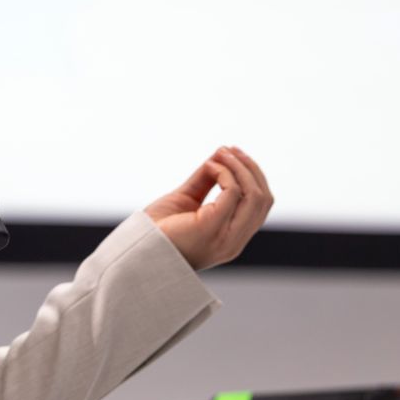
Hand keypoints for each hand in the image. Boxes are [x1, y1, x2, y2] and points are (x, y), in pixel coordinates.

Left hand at [144, 146, 272, 270]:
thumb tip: (220, 155)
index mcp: (231, 238)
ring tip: (223, 153)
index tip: (234, 155)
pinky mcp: (212, 227)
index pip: (259, 207)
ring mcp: (226, 237)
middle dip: (250, 170)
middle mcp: (234, 241)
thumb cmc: (156, 229)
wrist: (136, 249)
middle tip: (230, 150)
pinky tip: (209, 167)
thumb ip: (204, 180)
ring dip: (241, 168)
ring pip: (255, 196)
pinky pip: (233, 192)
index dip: (253, 178)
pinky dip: (224, 173)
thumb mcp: (185, 200)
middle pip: (263, 200)